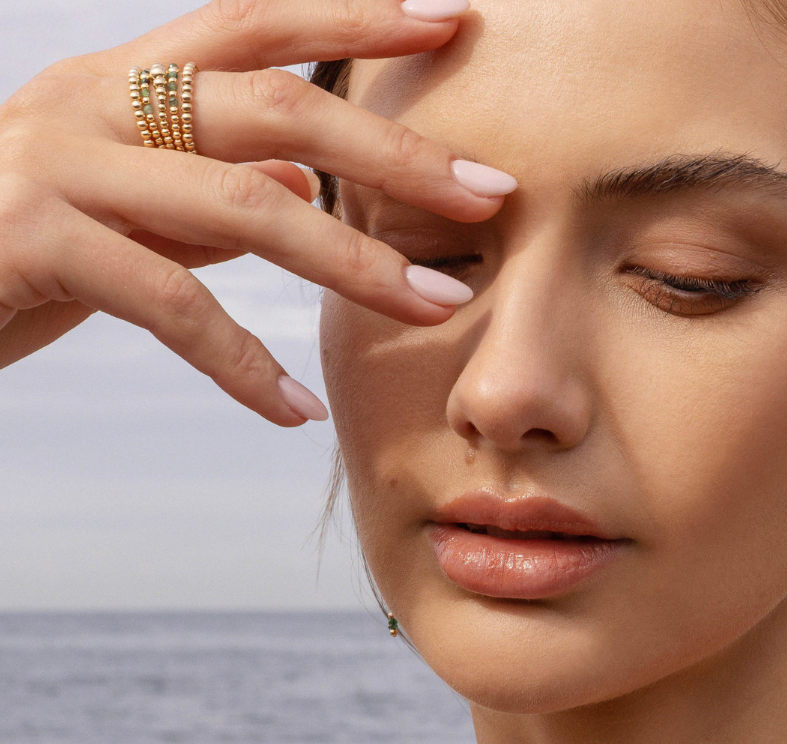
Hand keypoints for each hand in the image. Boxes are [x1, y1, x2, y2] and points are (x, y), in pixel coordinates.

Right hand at [0, 0, 515, 423]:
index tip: (454, 16)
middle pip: (275, 108)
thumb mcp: (124, 203)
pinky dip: (244, 366)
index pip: (257, 24)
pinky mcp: (33, 242)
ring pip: (240, 204)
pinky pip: (168, 305)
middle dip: (393, 151)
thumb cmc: (16, 244)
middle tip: (488, 192)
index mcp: (123, 80)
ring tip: (433, 305)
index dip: (356, 14)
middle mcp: (95, 102)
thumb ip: (211, 186)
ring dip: (351, 260)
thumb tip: (310, 182)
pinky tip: (295, 411)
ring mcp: (61, 166)